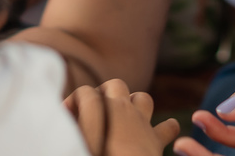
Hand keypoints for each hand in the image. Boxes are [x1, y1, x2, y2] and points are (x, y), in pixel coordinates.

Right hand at [64, 79, 181, 155]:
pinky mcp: (157, 141)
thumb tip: (65, 119)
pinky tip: (158, 134)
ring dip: (134, 105)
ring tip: (124, 119)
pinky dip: (166, 129)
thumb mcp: (80, 139)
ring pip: (143, 98)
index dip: (72, 103)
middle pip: (115, 85)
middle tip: (95, 111)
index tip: (65, 118)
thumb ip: (75, 125)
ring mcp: (143, 123)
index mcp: (102, 107)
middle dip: (106, 94)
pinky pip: (169, 127)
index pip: (84, 93)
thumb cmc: (98, 153)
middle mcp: (124, 109)